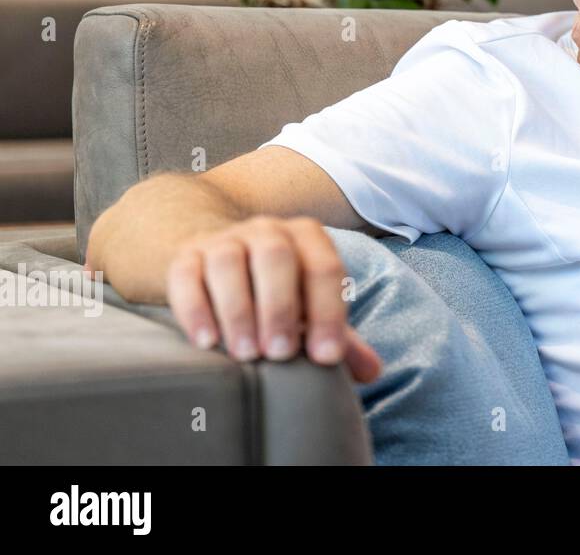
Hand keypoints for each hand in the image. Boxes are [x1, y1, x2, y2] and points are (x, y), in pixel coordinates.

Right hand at [161, 216, 381, 382]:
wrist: (223, 257)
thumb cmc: (282, 291)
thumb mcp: (312, 309)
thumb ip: (341, 337)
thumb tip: (372, 371)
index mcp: (308, 237)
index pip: (325, 269)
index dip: (328, 313)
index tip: (325, 358)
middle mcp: (267, 230)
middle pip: (276, 257)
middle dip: (280, 308)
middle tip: (280, 354)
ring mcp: (224, 239)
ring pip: (228, 263)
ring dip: (238, 311)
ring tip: (245, 355)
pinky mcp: (185, 256)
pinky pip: (186, 275)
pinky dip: (195, 309)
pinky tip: (207, 342)